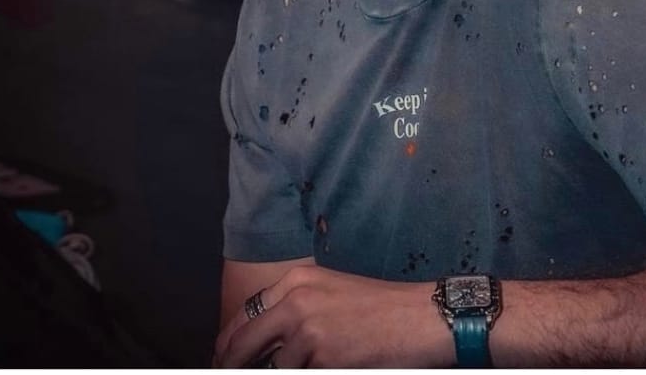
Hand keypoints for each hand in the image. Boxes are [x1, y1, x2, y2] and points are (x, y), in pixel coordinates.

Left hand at [213, 263, 452, 367]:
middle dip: (232, 365)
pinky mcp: (323, 357)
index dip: (228, 345)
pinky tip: (335, 364)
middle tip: (229, 373)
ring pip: (275, 369)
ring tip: (320, 359)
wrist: (422, 316)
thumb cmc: (382, 308)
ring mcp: (307, 330)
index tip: (223, 361)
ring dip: (288, 370)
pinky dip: (313, 371)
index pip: (243, 317)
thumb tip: (261, 346)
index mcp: (296, 280)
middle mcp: (296, 300)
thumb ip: (295, 312)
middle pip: (241, 345)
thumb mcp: (331, 294)